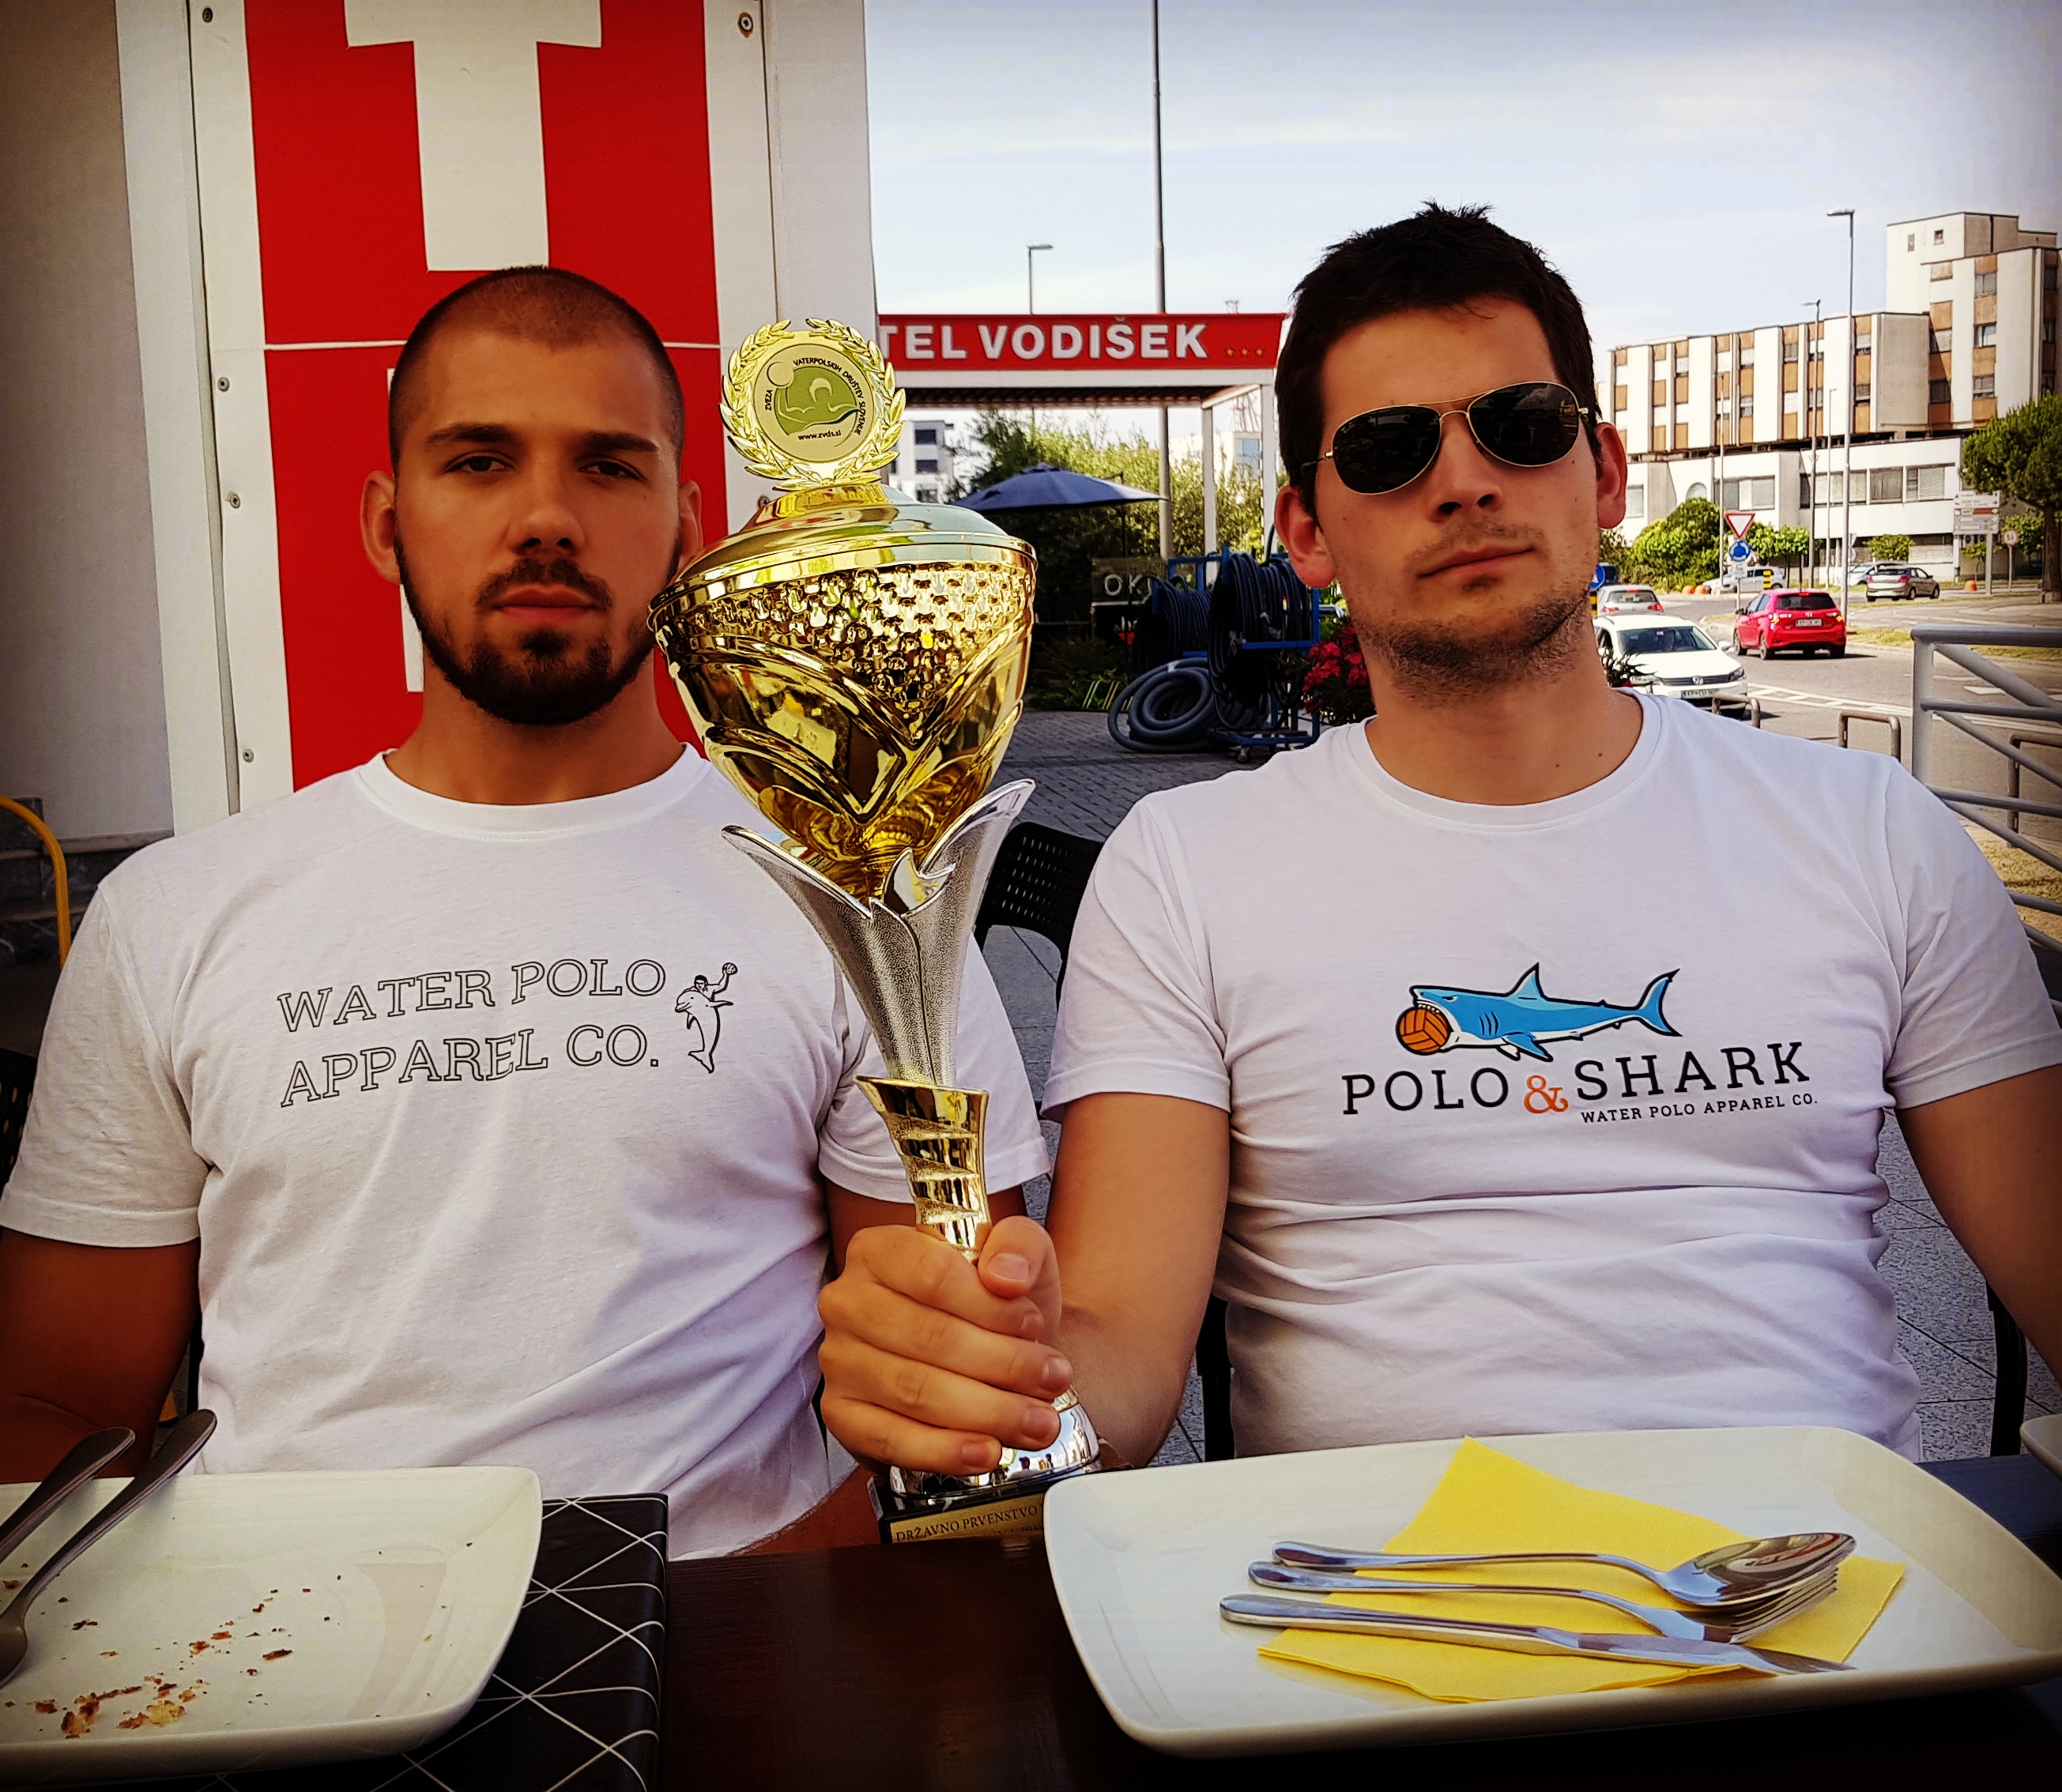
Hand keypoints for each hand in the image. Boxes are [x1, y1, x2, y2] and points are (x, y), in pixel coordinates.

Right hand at [818, 1214, 1073, 1474]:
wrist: (986, 1357)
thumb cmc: (994, 1304)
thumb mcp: (1018, 1255)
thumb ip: (1019, 1246)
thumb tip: (1005, 1275)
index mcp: (880, 1251)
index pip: (932, 1275)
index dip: (990, 1306)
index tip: (1034, 1325)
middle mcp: (849, 1302)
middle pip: (929, 1338)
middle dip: (1003, 1365)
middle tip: (1052, 1380)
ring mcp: (839, 1361)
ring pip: (916, 1391)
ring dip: (987, 1412)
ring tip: (1037, 1420)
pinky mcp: (842, 1416)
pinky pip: (892, 1439)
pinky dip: (945, 1450)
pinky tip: (986, 1450)